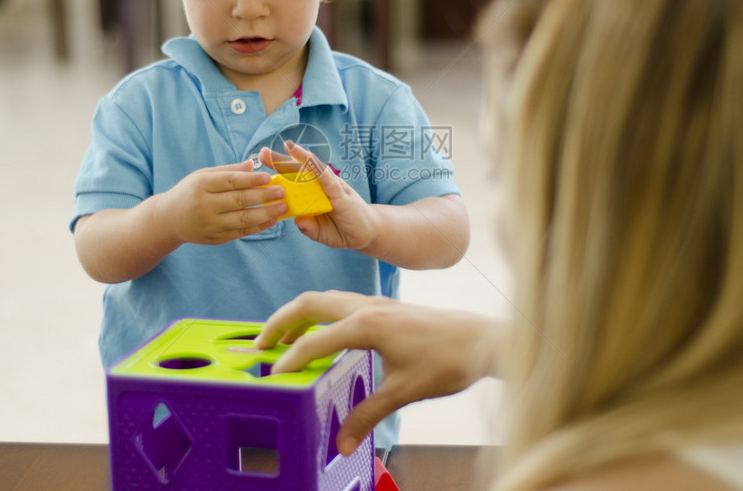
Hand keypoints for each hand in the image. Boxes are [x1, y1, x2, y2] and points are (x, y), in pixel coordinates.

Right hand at [156, 159, 286, 244]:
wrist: (169, 219)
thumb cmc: (190, 192)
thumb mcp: (203, 176)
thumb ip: (228, 170)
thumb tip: (252, 164)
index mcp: (201, 185)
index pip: (230, 181)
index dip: (251, 179)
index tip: (268, 177)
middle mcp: (204, 206)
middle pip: (239, 200)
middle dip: (263, 196)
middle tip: (281, 192)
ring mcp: (210, 224)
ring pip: (242, 219)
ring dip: (265, 213)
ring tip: (282, 207)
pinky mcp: (215, 238)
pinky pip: (241, 232)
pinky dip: (258, 227)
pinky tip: (271, 220)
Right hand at [255, 290, 501, 455]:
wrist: (483, 340)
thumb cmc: (448, 361)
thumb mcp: (404, 392)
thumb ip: (368, 414)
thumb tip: (342, 442)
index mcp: (367, 324)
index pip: (314, 340)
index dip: (289, 360)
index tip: (272, 379)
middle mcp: (367, 306)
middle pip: (310, 303)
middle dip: (280, 321)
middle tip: (259, 345)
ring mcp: (377, 303)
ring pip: (326, 300)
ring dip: (300, 315)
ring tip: (283, 339)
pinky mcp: (387, 307)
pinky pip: (342, 304)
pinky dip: (321, 316)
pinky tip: (323, 338)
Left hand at [258, 141, 378, 250]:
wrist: (366, 234)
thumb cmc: (342, 230)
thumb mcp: (320, 232)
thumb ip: (309, 227)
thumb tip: (298, 221)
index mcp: (311, 195)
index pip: (292, 180)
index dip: (277, 171)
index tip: (260, 163)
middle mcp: (319, 187)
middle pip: (298, 171)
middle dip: (280, 161)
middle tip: (262, 152)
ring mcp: (330, 188)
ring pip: (313, 170)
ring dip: (300, 157)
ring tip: (288, 146)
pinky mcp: (340, 193)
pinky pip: (327, 178)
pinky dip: (317, 168)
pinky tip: (308, 159)